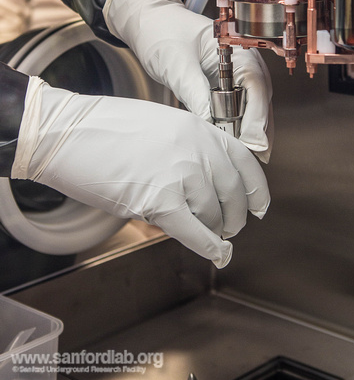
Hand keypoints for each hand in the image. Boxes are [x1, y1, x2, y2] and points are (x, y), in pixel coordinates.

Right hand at [12, 77, 269, 267]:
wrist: (67, 133)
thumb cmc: (105, 129)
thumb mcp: (160, 124)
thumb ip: (188, 146)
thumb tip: (208, 179)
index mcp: (197, 127)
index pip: (244, 160)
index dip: (256, 189)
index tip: (260, 205)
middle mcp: (196, 149)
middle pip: (232, 192)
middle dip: (235, 216)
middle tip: (231, 227)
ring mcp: (180, 174)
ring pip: (213, 215)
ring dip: (215, 230)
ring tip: (210, 235)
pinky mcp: (159, 201)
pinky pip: (195, 232)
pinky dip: (209, 248)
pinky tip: (217, 255)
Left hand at [104, 0, 272, 160]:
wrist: (150, 21)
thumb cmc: (163, 32)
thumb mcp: (177, 64)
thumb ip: (195, 93)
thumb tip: (209, 125)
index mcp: (237, 47)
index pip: (256, 84)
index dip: (257, 117)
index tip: (253, 143)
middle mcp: (244, 61)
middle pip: (261, 99)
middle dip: (257, 130)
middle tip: (252, 159)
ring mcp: (238, 74)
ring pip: (253, 108)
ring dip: (249, 131)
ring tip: (243, 158)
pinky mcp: (227, 86)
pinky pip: (239, 109)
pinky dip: (236, 127)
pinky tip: (232, 145)